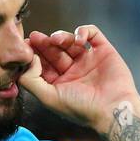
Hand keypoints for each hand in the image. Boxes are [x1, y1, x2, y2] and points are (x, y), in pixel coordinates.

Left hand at [18, 25, 139, 132]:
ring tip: (56, 40)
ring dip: (61, 36)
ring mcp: (88, 60)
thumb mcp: (48, 98)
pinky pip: (91, 34)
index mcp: (59, 83)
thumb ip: (30, 80)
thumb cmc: (81, 108)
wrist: (113, 108)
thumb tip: (29, 59)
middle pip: (54, 51)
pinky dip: (83, 32)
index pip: (42, 64)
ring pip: (70, 41)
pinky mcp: (103, 51)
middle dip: (43, 43)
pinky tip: (78, 40)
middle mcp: (73, 71)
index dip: (33, 55)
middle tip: (34, 37)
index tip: (25, 47)